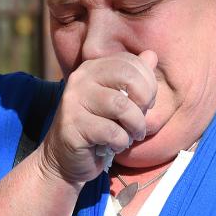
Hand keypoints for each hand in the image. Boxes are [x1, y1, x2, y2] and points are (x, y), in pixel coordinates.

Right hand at [38, 51, 156, 185]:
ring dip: (135, 126)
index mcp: (93, 68)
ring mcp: (73, 100)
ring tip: (132, 135)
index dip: (148, 84)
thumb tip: (151, 55)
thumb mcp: (118, 101)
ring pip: (122, 106)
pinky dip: (122, 142)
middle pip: (128, 77)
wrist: (64, 160)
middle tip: (140, 121)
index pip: (131, 63)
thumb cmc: (97, 130)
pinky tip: (115, 146)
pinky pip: (112, 131)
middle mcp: (80, 78)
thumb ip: (134, 78)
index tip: (145, 104)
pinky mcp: (72, 125)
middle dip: (144, 102)